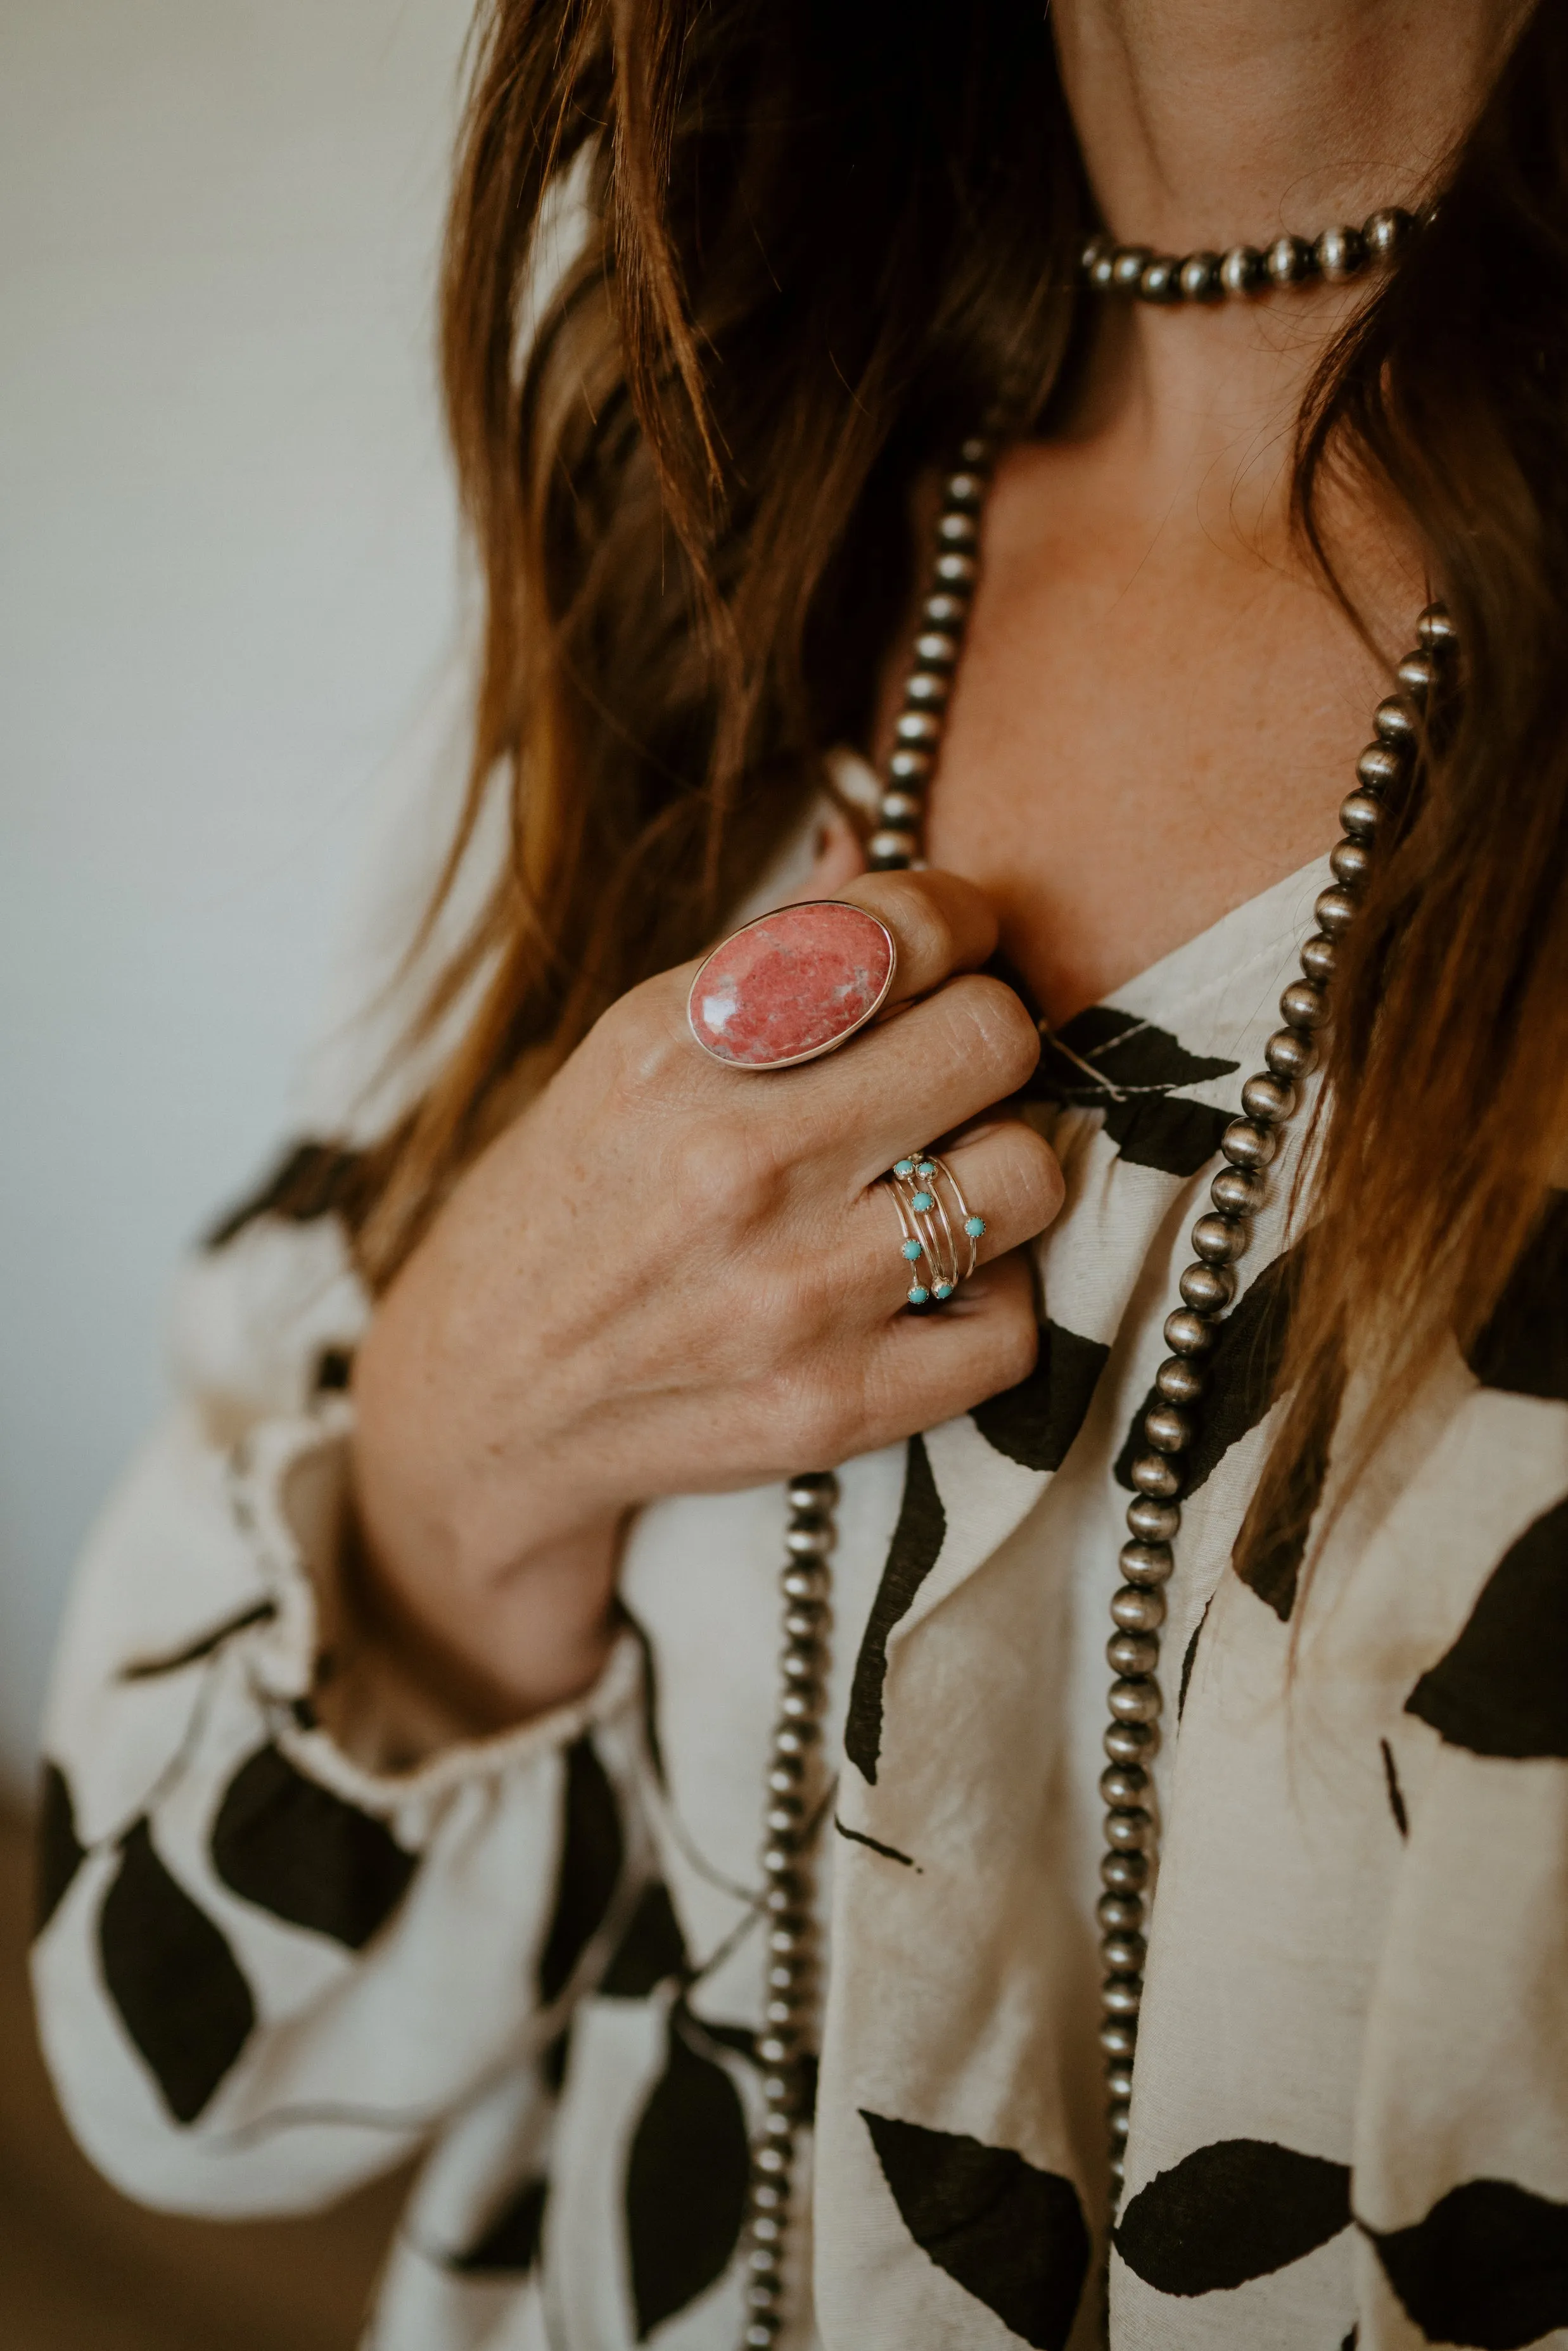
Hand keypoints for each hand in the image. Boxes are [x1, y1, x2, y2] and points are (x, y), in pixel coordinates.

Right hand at [347, 868, 1061, 1725]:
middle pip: (992, 1038)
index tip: (952, 955)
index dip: (961, 927)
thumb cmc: (565, 1212)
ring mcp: (791, 1291)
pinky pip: (1014, 1327)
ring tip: (942, 1184)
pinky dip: (990, 1304)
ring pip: (1026, 1176)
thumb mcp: (625, 1054)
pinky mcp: (833, 1405)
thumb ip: (761, 955)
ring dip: (1000, 1172)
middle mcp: (737, 1159)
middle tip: (949, 1078)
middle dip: (989, 1043)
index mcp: (680, 1044)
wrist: (480, 1407)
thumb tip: (862, 838)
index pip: (903, 927)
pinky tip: (928, 1291)